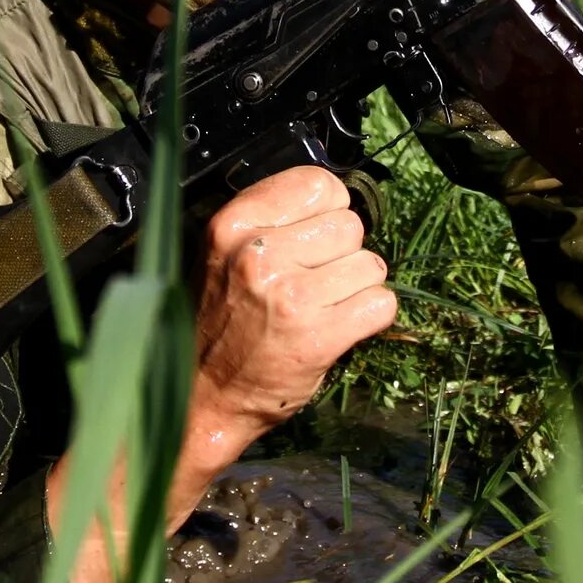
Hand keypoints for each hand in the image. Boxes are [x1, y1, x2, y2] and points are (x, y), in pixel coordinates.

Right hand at [49, 164, 394, 582]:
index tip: (315, 236)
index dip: (328, 211)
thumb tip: (334, 195)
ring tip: (323, 307)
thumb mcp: (223, 254)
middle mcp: (258, 255)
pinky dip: (369, 317)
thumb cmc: (218, 325)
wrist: (201, 398)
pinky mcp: (318, 337)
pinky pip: (381, 304)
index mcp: (233, 225)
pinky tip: (338, 327)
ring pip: (371, 265)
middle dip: (342, 253)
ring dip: (357, 287)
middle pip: (350, 225)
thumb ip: (268, 218)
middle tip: (314, 282)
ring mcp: (290, 297)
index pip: (319, 184)